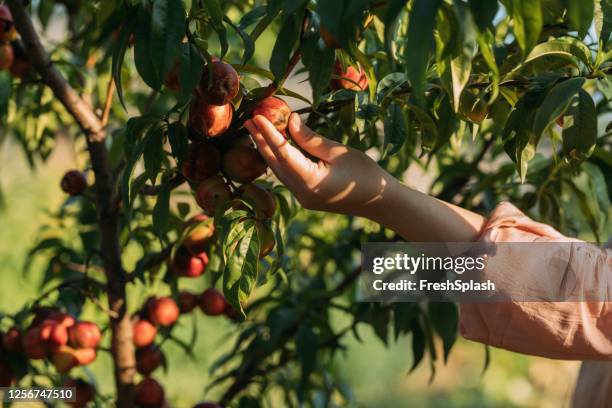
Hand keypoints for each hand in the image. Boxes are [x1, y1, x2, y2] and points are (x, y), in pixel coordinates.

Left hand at [244, 113, 397, 218]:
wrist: (380, 202)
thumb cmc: (364, 174)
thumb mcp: (336, 151)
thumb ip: (309, 138)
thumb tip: (289, 121)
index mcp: (309, 181)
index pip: (282, 152)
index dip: (268, 133)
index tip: (256, 116)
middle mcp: (300, 193)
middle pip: (275, 163)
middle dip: (261, 141)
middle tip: (248, 120)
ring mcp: (303, 198)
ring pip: (279, 171)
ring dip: (268, 150)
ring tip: (257, 130)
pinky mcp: (307, 198)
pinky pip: (288, 176)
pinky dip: (281, 160)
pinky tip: (275, 146)